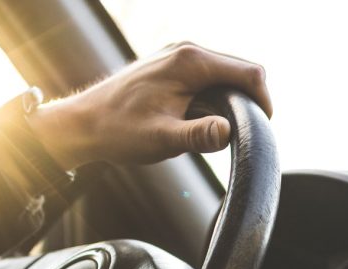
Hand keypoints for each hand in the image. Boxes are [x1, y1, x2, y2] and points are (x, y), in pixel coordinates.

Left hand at [27, 43, 271, 169]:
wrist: (83, 123)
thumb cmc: (119, 131)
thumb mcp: (162, 139)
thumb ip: (198, 135)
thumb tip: (229, 132)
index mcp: (190, 62)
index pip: (249, 73)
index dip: (264, 100)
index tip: (263, 128)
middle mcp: (187, 51)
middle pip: (242, 70)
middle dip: (251, 100)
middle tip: (247, 134)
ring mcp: (180, 56)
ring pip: (227, 73)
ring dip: (235, 99)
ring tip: (226, 129)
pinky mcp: (174, 67)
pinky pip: (211, 77)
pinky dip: (220, 96)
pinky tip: (208, 119)